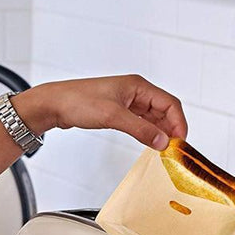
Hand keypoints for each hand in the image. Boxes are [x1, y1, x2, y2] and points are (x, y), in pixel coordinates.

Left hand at [16, 74, 187, 149]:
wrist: (54, 104)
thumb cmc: (78, 101)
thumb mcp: (113, 117)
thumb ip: (140, 129)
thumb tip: (162, 141)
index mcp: (138, 86)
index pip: (170, 103)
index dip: (178, 123)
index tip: (180, 142)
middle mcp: (135, 91)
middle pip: (164, 110)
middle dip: (171, 128)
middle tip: (174, 149)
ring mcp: (127, 101)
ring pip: (153, 116)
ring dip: (159, 131)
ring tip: (164, 148)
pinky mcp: (118, 111)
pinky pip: (141, 121)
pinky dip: (147, 131)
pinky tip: (149, 142)